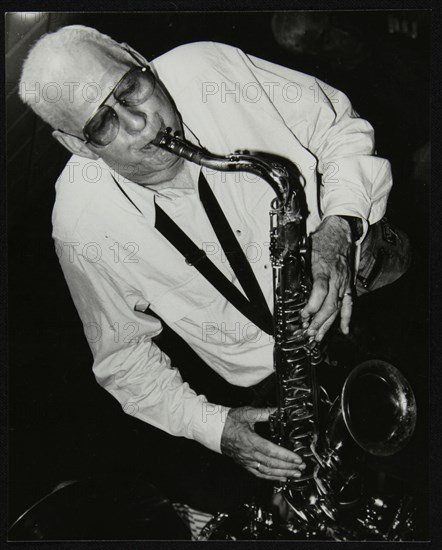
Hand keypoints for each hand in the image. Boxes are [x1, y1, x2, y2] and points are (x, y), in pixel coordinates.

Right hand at [220, 406, 305, 480]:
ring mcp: (246, 460)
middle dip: (288, 467)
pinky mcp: (244, 463)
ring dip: (282, 474)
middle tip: (301, 468)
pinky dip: (271, 478)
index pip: (271, 451)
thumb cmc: (228, 421)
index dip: (285, 456)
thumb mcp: (247, 413)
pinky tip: (280, 478)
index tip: (297, 459)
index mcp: (250, 440)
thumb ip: (264, 412)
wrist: (213, 429)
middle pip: (271, 464)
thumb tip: (278, 411)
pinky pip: (259, 473)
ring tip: (294, 474)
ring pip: (266, 471)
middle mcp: (249, 453)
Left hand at [301, 216, 353, 341]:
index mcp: (324, 270)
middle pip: (329, 305)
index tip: (303, 315)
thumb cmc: (323, 239)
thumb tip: (288, 281)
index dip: (312, 306)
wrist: (342, 231)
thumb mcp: (307, 250)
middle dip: (318, 322)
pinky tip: (343, 329)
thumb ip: (301, 268)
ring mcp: (344, 283)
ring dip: (328, 324)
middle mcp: (336, 279)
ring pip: (337, 308)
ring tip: (318, 337)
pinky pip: (349, 303)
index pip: (320, 292)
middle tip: (308, 333)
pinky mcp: (348, 284)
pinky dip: (346, 317)